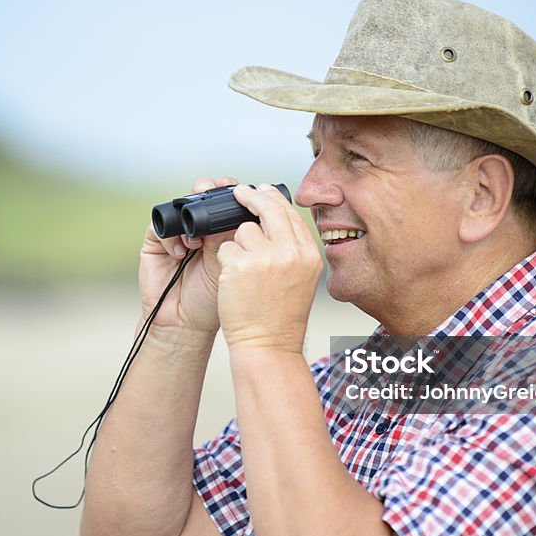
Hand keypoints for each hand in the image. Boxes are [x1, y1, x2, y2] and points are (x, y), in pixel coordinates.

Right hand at [139, 176, 238, 332]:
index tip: (240, 191)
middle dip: (208, 191)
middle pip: (200, 197)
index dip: (230, 193)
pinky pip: (159, 228)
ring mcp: (176, 235)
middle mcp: (198, 230)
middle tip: (214, 191)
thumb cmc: (213, 300)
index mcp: (221, 232)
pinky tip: (181, 253)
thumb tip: (237, 211)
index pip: (224, 202)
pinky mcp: (155, 244)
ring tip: (198, 236)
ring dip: (188, 213)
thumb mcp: (230, 267)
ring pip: (178, 207)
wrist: (186, 324)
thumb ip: (230, 239)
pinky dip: (171, 236)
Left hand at [216, 184, 323, 352]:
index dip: (273, 199)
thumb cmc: (281, 316)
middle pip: (268, 208)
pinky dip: (226, 261)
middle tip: (239, 192)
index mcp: (309, 254)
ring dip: (238, 244)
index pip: (290, 213)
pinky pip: (226, 247)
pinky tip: (234, 281)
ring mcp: (264, 258)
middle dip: (251, 196)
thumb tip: (276, 215)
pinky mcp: (239, 265)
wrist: (268, 345)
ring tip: (245, 273)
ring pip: (243, 229)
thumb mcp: (301, 277)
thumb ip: (293, 248)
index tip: (261, 191)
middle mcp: (290, 252)